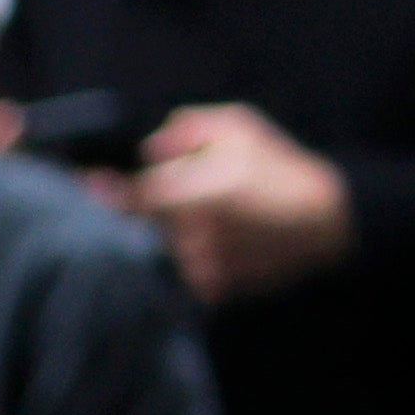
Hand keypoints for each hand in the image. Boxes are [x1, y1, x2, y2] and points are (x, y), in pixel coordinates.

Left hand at [127, 103, 355, 303]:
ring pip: (167, 246)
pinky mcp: (214, 289)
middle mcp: (196, 234)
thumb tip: (148, 148)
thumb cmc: (281, 166)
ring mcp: (204, 266)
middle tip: (185, 192)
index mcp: (199, 192)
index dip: (107, 190)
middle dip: (156, 205)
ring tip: (224, 217)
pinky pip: (186, 269)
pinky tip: (230, 238)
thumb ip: (188, 127)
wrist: (325, 219)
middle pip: (149, 221)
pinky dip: (196, 254)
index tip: (88, 182)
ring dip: (178, 232)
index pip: (136, 196)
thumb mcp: (240, 125)